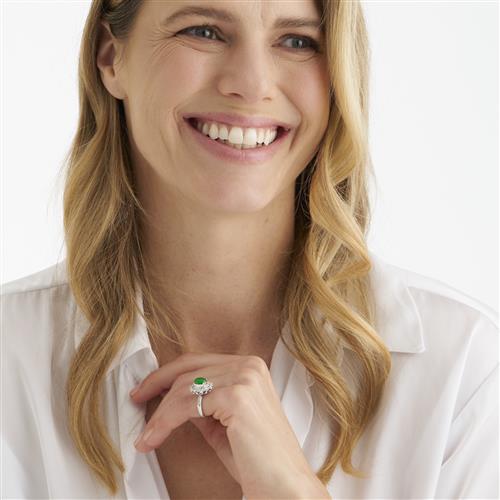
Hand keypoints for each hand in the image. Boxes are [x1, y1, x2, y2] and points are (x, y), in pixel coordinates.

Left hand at [129, 352, 327, 498]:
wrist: (284, 486)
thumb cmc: (256, 460)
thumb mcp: (223, 423)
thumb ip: (203, 403)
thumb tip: (171, 397)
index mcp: (250, 366)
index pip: (198, 361)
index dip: (167, 373)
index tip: (147, 387)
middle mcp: (249, 365)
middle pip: (188, 369)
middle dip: (156, 385)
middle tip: (136, 400)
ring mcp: (245, 378)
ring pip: (184, 387)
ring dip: (159, 413)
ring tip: (147, 436)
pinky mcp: (237, 396)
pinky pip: (187, 405)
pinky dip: (164, 422)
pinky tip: (154, 437)